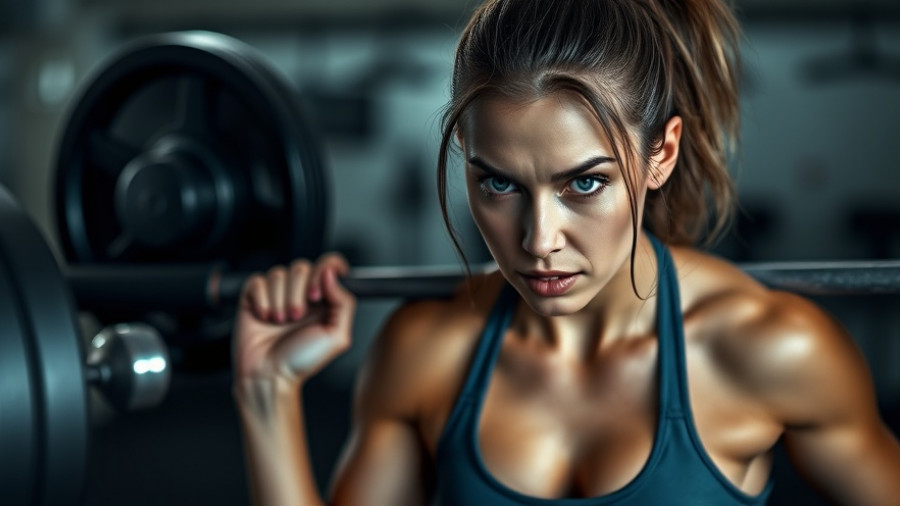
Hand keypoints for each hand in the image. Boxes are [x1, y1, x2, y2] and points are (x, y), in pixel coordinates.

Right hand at [233, 253, 355, 387]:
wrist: (270, 376)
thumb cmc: (302, 361)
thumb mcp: (336, 336)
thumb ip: (344, 302)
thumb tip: (331, 275)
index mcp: (324, 298)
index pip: (330, 264)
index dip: (324, 270)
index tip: (317, 295)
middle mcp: (301, 292)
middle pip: (301, 267)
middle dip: (298, 294)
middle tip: (296, 317)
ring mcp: (277, 294)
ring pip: (278, 274)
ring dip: (280, 301)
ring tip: (280, 322)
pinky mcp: (254, 297)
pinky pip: (257, 282)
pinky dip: (261, 301)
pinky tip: (264, 318)